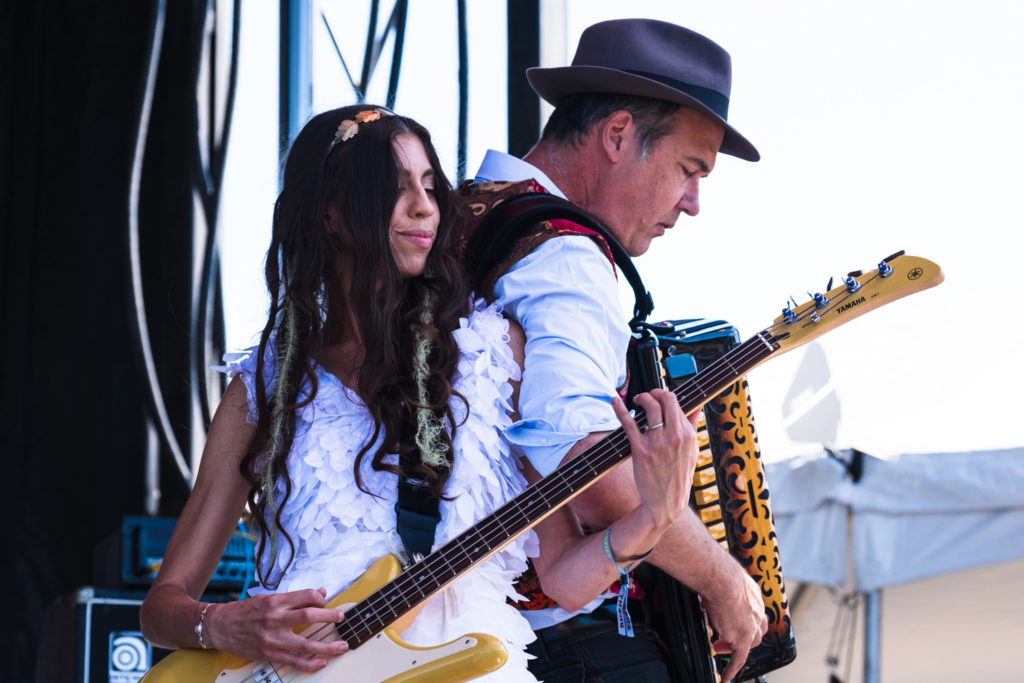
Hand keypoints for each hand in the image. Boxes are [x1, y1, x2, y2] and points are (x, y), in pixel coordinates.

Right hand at [204, 587, 348, 671]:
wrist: (219, 626)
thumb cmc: (244, 611)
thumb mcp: (268, 598)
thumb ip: (294, 598)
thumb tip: (319, 592)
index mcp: (275, 601)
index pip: (306, 596)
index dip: (320, 598)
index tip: (325, 601)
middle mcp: (274, 619)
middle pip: (309, 615)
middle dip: (329, 617)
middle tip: (341, 618)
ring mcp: (271, 639)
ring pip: (305, 644)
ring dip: (327, 646)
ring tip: (341, 646)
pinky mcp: (268, 654)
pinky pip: (293, 661)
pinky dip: (309, 663)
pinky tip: (321, 662)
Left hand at [612, 391, 697, 531]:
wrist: (666, 503)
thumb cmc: (678, 476)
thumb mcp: (692, 452)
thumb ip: (692, 427)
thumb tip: (696, 406)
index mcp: (688, 436)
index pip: (677, 403)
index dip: (665, 396)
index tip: (658, 396)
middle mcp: (675, 437)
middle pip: (666, 400)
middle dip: (655, 392)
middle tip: (647, 396)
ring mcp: (657, 444)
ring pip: (650, 407)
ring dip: (642, 398)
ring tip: (636, 400)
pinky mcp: (641, 451)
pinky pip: (629, 424)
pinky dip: (620, 410)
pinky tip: (614, 401)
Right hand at [701, 567, 768, 682]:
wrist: (722, 579)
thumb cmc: (718, 572)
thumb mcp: (718, 578)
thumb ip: (715, 585)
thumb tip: (703, 587)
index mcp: (751, 593)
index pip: (752, 610)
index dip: (743, 617)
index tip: (731, 620)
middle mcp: (756, 609)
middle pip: (756, 628)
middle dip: (742, 634)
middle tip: (725, 636)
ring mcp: (752, 625)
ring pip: (750, 643)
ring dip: (736, 647)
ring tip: (721, 648)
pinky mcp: (743, 638)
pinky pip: (739, 658)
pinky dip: (733, 667)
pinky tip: (727, 675)